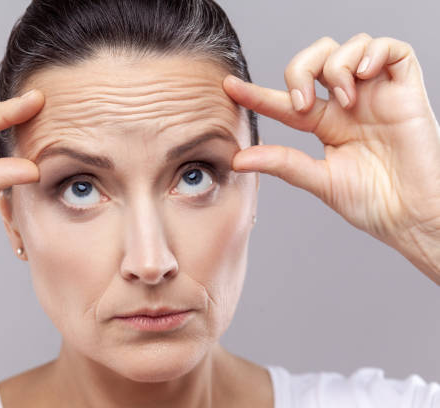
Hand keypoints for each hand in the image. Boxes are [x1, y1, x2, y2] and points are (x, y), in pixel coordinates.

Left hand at [223, 33, 439, 282]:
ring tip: (344, 100)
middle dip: (300, 70)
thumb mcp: (319, 180)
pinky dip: (372, 53)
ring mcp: (376, 95)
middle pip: (315, 59)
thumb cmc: (373, 203)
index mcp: (325, 124)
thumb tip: (238, 159)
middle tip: (303, 105)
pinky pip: (391, 49)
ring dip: (336, 66)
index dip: (256, 92)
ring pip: (349, 47)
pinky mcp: (406, 90)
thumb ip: (282, 164)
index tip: (229, 88)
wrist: (411, 216)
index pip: (285, 100)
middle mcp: (348, 104)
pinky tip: (363, 76)